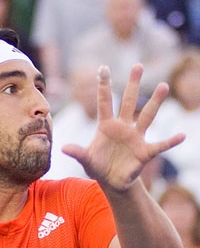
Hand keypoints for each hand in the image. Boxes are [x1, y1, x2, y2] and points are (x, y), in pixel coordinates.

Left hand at [62, 64, 184, 191]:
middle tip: (138, 65)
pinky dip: (171, 141)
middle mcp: (123, 127)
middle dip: (133, 84)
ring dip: (155, 102)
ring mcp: (136, 138)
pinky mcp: (145, 152)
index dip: (104, 86)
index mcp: (106, 126)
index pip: (105, 102)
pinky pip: (160, 145)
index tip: (103, 67)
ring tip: (163, 86)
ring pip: (147, 116)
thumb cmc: (98, 167)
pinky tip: (182, 135)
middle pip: (128, 102)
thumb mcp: (86, 160)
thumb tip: (65, 147)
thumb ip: (78, 152)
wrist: (112, 182)